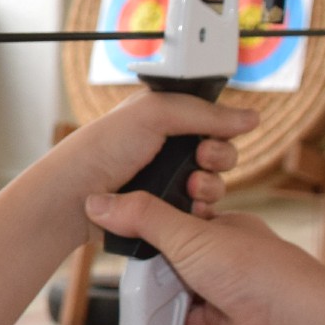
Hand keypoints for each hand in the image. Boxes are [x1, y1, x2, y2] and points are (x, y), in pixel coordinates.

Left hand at [52, 89, 256, 218]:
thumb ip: (203, 112)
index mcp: (164, 118)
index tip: (218, 133)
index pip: (212, 120)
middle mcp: (168, 149)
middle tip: (200, 159)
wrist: (75, 198)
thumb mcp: (153, 114)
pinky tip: (189, 208)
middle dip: (219, 157)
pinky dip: (201, 210)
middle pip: (220, 153)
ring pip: (213, 184)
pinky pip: (200, 211)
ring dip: (210, 186)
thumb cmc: (101, 149)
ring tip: (189, 187)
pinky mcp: (166, 210)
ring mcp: (168, 181)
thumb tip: (249, 117)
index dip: (221, 128)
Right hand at [83, 194, 324, 324]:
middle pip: (183, 279)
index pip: (185, 234)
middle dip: (159, 287)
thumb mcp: (188, 234)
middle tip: (131, 291)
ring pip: (192, 319)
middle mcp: (233, 273)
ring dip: (168, 323)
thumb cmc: (256, 271)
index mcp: (228, 237)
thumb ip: (143, 219)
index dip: (157, 240)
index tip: (128, 246)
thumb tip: (98, 202)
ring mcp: (236, 312)